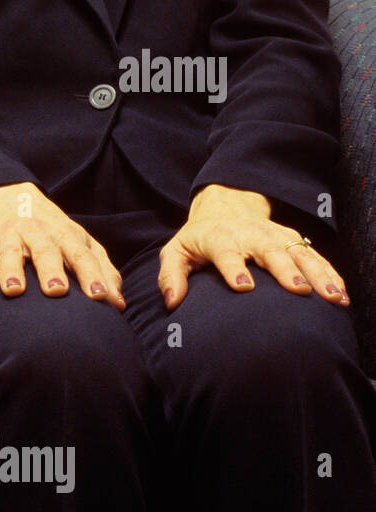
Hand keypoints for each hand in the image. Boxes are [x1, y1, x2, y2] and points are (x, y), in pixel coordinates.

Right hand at [0, 181, 125, 308]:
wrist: (11, 196)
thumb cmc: (54, 231)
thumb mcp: (80, 243)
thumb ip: (102, 270)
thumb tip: (118, 304)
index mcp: (66, 234)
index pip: (81, 254)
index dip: (91, 274)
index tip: (100, 297)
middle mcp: (38, 231)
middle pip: (46, 250)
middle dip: (51, 270)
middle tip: (57, 291)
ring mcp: (10, 234)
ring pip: (10, 251)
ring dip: (11, 270)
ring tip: (13, 291)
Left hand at [158, 183, 348, 308]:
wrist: (223, 208)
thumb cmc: (197, 240)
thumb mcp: (176, 253)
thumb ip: (171, 276)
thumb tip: (172, 302)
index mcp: (219, 238)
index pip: (226, 253)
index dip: (234, 267)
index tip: (243, 286)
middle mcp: (251, 235)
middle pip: (271, 251)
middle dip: (286, 270)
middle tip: (299, 291)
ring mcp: (276, 236)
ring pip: (300, 253)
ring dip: (318, 274)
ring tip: (332, 297)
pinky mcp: (293, 240)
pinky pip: (315, 257)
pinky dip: (331, 274)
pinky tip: (341, 295)